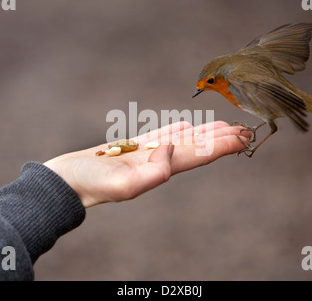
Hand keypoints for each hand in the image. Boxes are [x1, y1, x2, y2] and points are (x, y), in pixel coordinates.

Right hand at [44, 121, 250, 207]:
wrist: (65, 182)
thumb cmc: (88, 184)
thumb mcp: (120, 185)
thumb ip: (152, 173)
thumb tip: (171, 149)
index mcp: (160, 170)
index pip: (199, 156)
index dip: (224, 146)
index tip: (245, 137)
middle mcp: (158, 162)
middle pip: (197, 148)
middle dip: (222, 139)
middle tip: (245, 130)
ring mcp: (146, 154)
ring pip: (183, 140)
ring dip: (205, 133)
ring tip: (224, 127)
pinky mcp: (133, 148)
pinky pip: (162, 136)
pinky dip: (179, 131)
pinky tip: (187, 128)